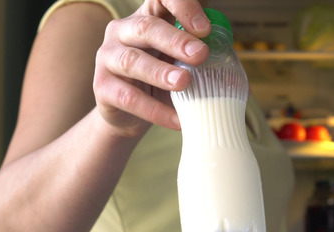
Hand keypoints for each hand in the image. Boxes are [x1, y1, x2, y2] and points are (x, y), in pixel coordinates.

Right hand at [93, 0, 210, 136]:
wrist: (131, 114)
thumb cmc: (162, 80)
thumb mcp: (180, 63)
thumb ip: (199, 57)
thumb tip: (231, 65)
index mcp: (147, 17)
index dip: (182, 6)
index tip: (205, 28)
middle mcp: (122, 31)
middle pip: (146, 28)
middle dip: (176, 40)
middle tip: (201, 55)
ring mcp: (108, 58)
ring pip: (132, 60)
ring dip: (160, 72)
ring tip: (184, 82)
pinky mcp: (102, 87)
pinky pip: (129, 97)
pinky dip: (155, 110)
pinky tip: (177, 119)